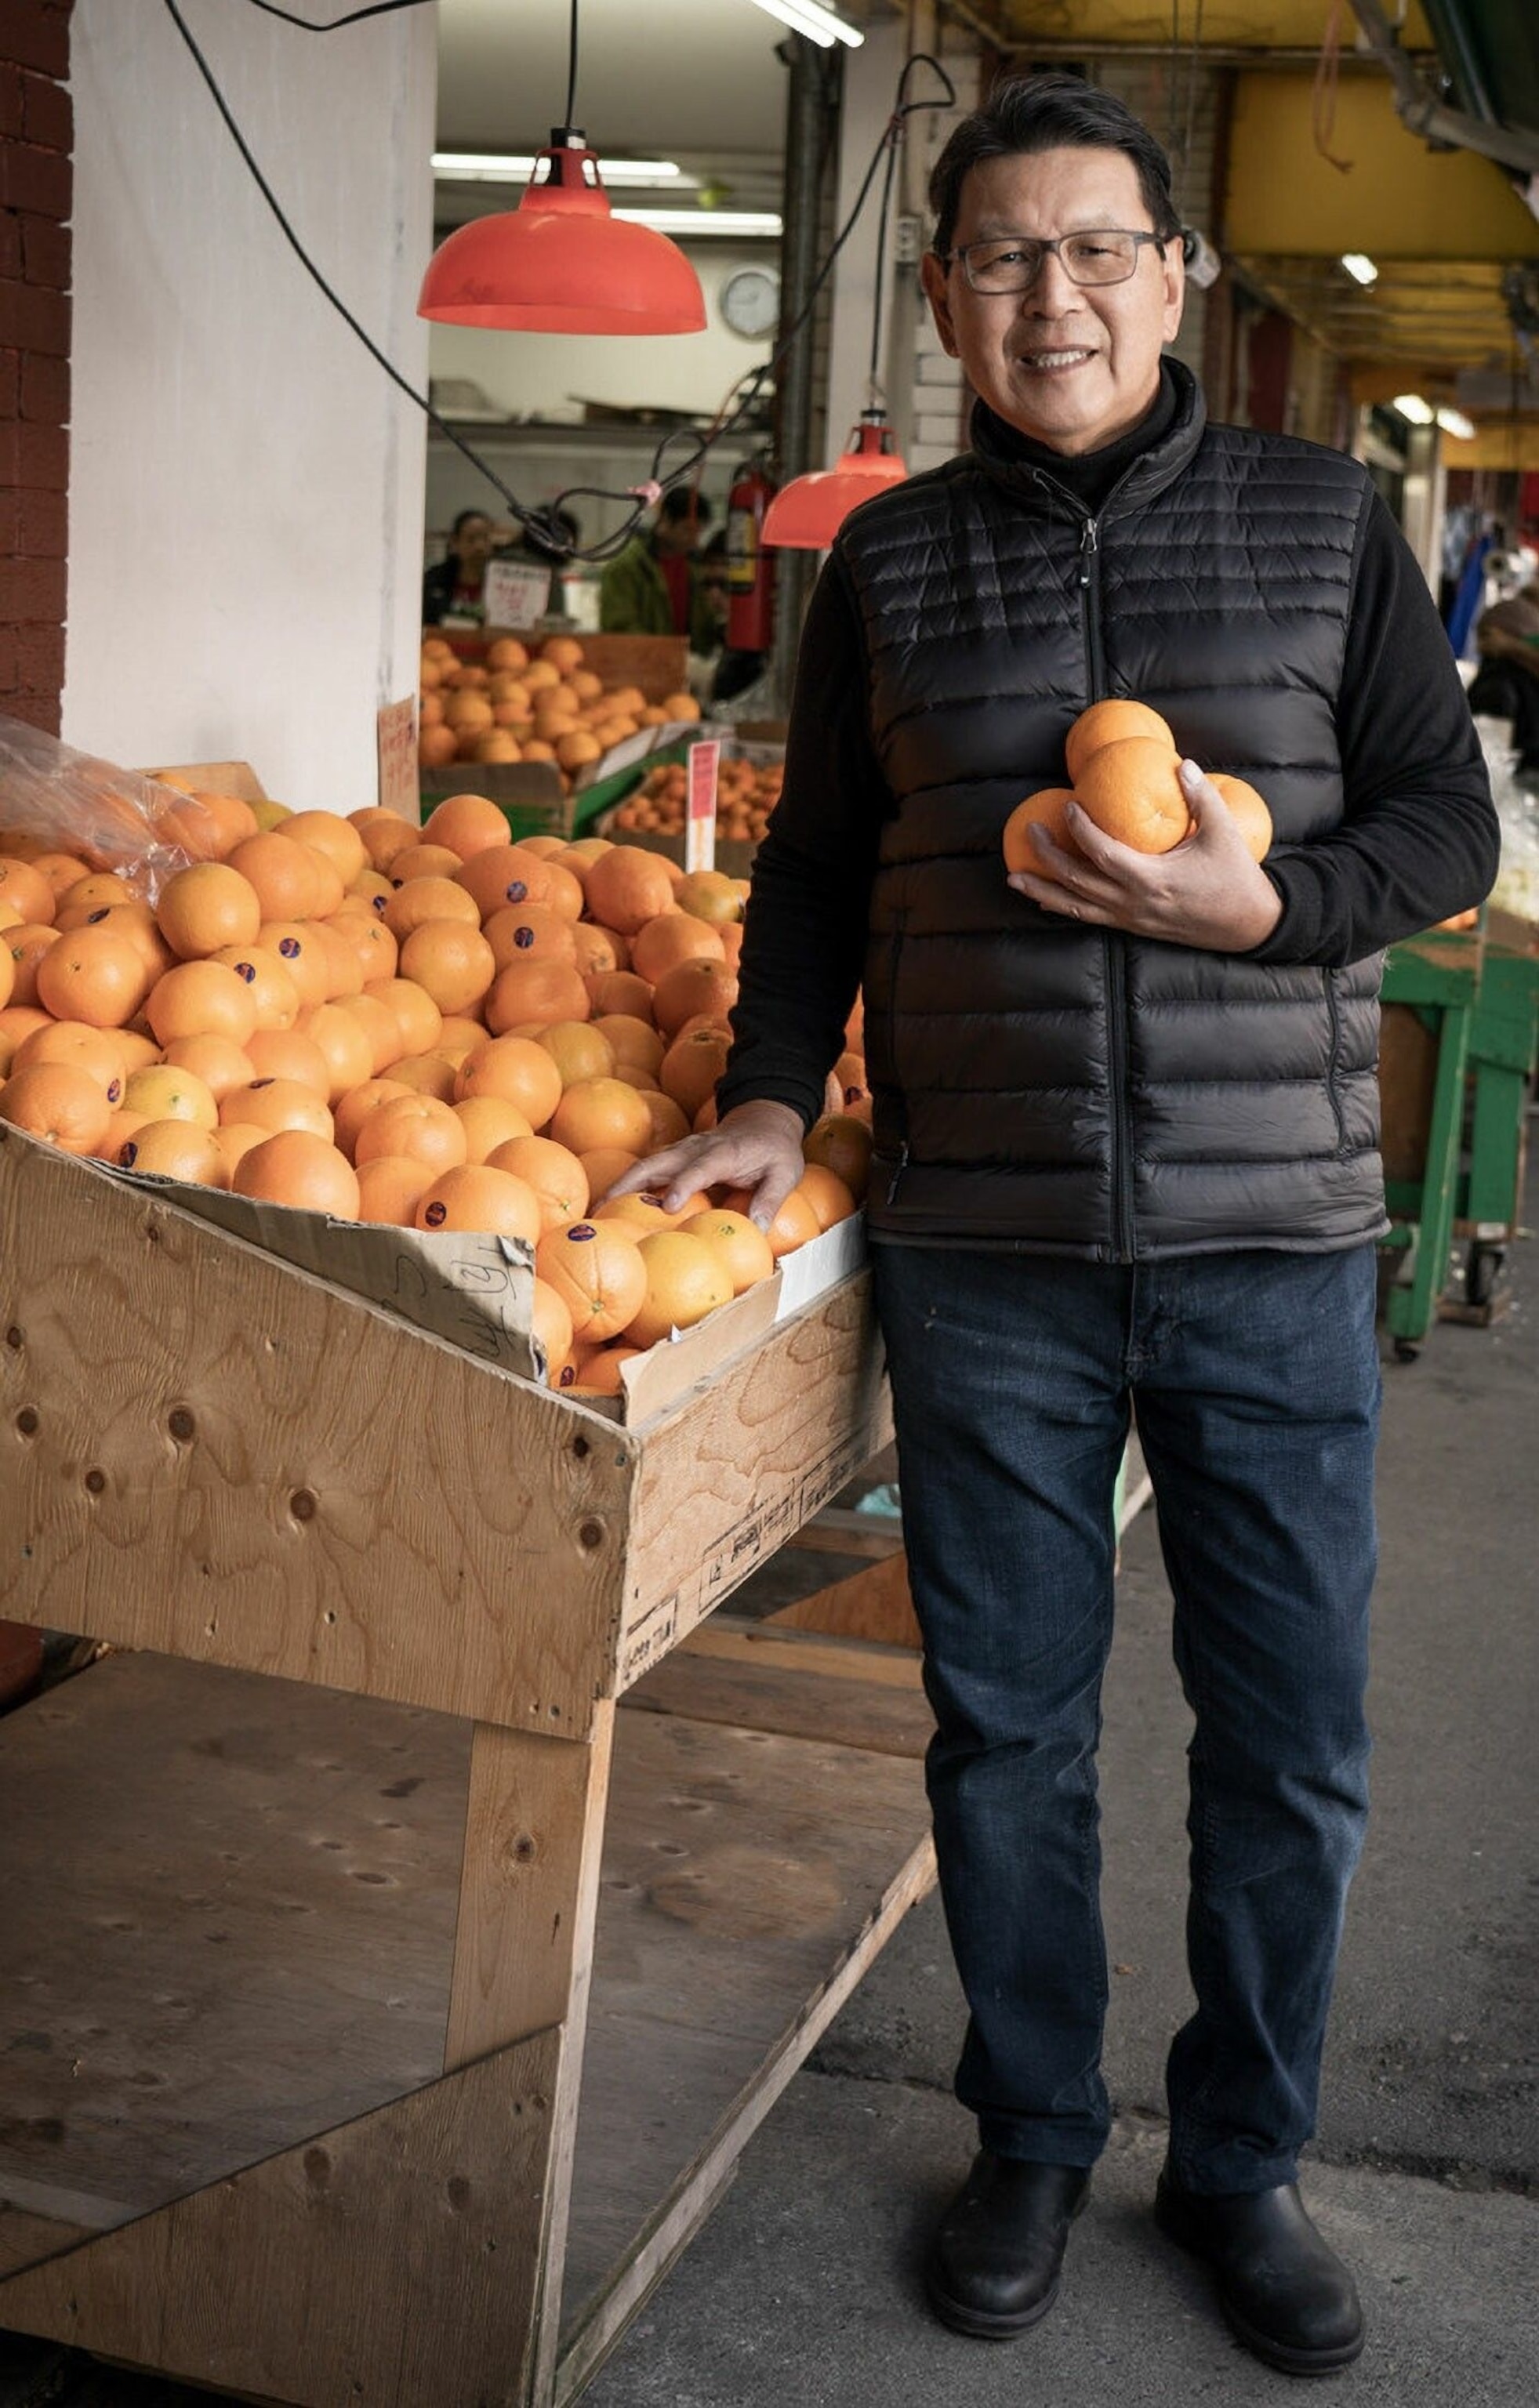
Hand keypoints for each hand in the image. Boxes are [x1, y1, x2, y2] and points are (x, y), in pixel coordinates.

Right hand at [602, 1098, 805, 1228]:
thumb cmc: (775, 1149)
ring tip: (595, 1211)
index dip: (682, 1185)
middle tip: (605, 1210)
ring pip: (645, 1165)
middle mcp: (696, 1149)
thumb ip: (770, 1199)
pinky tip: (611, 1206)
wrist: (764, 1118)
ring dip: (619, 1185)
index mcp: (723, 1153)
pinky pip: (647, 1170)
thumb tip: (758, 1230)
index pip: (699, 1169)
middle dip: (629, 1184)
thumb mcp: (785, 1173)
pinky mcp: (675, 1157)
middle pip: (656, 1163)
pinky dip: (627, 1186)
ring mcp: (682, 1151)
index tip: (667, 1206)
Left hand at [1007, 760, 1282, 951]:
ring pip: (1075, 907)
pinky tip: (1043, 900)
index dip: (1080, 830)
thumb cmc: (1236, 876)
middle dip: (1048, 856)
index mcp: (1153, 879)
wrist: (1247, 924)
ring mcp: (1130, 919)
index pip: (1103, 853)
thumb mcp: (1223, 833)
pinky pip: (1088, 918)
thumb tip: (1182, 764)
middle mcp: (1134, 903)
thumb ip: (1201, 797)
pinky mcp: (1132, 927)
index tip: (1068, 806)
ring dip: (1042, 890)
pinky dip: (1063, 908)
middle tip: (1030, 831)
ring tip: (1013, 876)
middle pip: (1077, 881)